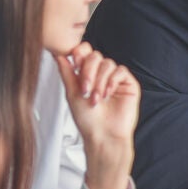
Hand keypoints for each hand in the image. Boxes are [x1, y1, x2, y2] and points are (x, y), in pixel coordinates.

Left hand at [54, 42, 140, 188]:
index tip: (74, 61)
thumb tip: (59, 54)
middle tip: (85, 89)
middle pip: (95, 55)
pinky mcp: (128, 84)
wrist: (102, 135)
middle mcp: (101, 75)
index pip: (85, 52)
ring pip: (107, 64)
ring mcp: (115, 79)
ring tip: (96, 99)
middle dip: (88, 71)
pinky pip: (120, 71)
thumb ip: (66, 72)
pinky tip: (107, 94)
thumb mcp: (71, 93)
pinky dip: (111, 81)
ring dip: (99, 81)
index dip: (79, 53)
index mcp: (87, 74)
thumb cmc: (87, 119)